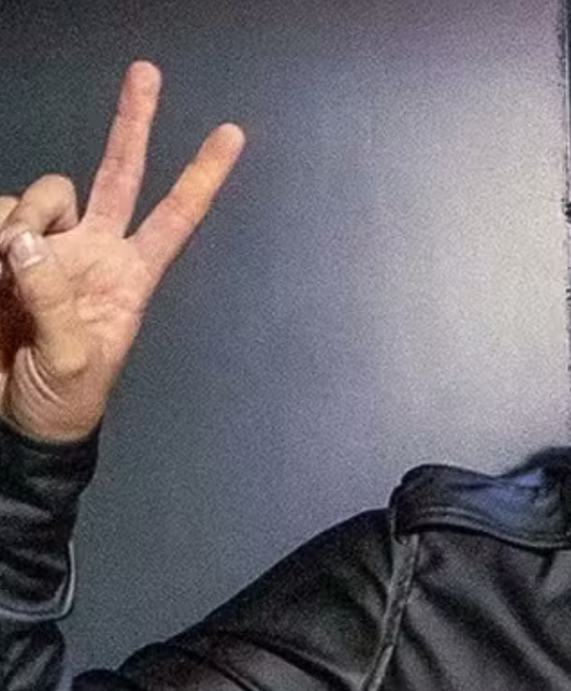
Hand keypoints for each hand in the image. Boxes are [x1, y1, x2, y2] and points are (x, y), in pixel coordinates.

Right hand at [0, 60, 244, 441]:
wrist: (15, 419)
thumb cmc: (64, 400)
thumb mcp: (74, 359)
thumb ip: (53, 298)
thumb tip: (24, 241)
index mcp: (131, 275)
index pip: (175, 216)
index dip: (202, 176)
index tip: (231, 135)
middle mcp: (95, 250)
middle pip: (119, 174)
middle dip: (132, 124)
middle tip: (147, 73)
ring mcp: (49, 248)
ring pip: (44, 193)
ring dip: (25, 216)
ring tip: (8, 262)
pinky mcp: (5, 254)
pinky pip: (0, 215)